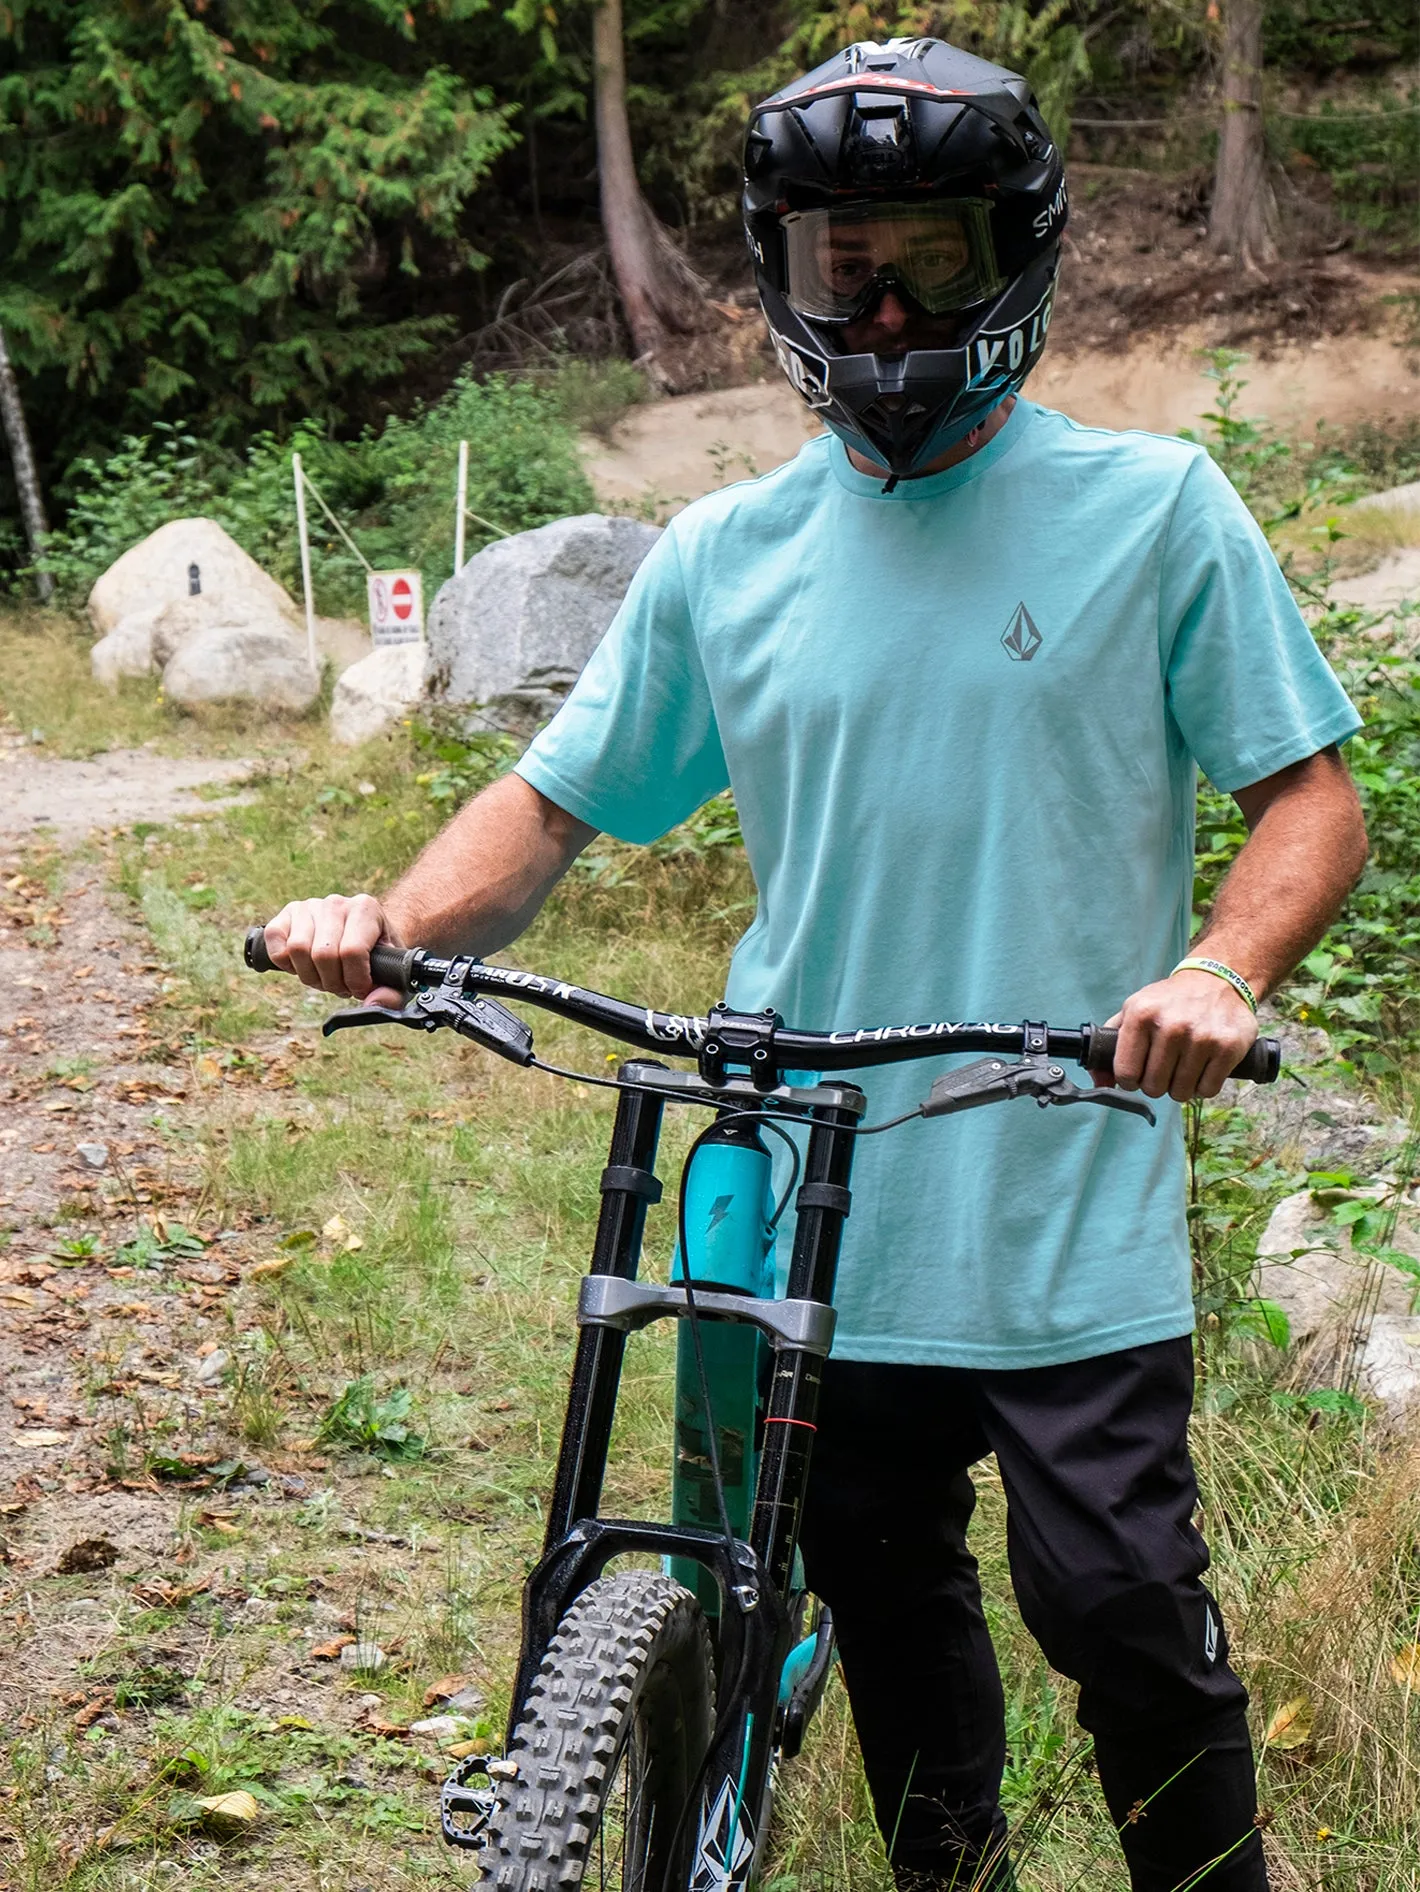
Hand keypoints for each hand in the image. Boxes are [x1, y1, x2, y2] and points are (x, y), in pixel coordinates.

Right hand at [263, 895, 406, 1007]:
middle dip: (331, 982)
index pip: (351, 951)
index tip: (360, 989)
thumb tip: (372, 1004)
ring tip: (325, 977)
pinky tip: (305, 966)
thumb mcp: (393, 973)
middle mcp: (336, 903)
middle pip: (322, 955)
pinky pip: (276, 943)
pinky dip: (286, 964)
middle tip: (341, 985)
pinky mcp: (287, 914)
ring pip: (297, 950)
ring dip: (310, 976)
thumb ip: (391, 994)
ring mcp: (309, 906)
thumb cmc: (379, 956)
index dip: (354, 980)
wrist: (365, 935)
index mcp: (366, 909)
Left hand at [1104, 970, 1258, 1101]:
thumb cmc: (1169, 1002)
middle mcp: (1171, 1026)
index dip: (1131, 1080)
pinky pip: (1207, 1090)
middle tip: (1165, 1067)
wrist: (1217, 981)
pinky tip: (1203, 1067)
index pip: (1126, 1074)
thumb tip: (1099, 1081)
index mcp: (1141, 1015)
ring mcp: (1201, 1037)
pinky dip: (1203, 1086)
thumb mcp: (1134, 1010)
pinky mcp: (1228, 1047)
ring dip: (1181, 1086)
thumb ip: (1110, 1044)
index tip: (1139, 1073)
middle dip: (1157, 1083)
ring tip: (1184, 1066)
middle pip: (1154, 1087)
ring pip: (1181, 1092)